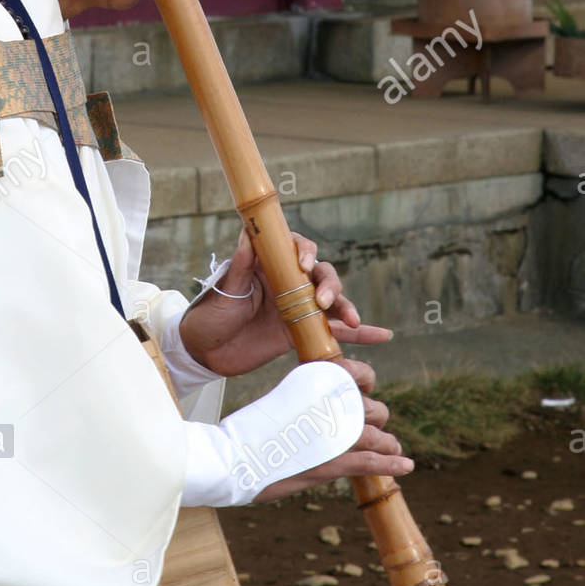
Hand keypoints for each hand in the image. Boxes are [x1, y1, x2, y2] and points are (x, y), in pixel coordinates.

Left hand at [178, 226, 392, 377]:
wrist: (204, 353)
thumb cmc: (209, 316)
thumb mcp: (224, 290)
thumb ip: (240, 265)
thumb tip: (247, 232)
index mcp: (269, 266)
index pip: (295, 249)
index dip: (306, 251)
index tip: (304, 264)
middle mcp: (287, 283)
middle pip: (320, 274)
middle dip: (329, 284)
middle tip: (323, 302)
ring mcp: (298, 307)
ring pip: (332, 300)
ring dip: (346, 307)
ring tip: (351, 319)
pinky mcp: (302, 332)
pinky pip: (335, 331)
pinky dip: (359, 333)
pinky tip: (382, 334)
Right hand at [251, 395, 412, 504]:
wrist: (235, 454)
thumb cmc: (251, 430)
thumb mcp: (282, 400)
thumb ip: (306, 399)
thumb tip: (317, 407)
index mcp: (320, 379)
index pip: (360, 375)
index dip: (365, 383)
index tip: (362, 392)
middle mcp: (335, 401)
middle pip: (373, 408)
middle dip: (375, 419)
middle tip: (370, 429)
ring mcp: (339, 431)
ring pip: (378, 436)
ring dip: (387, 443)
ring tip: (392, 448)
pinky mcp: (337, 461)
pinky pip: (374, 461)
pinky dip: (392, 464)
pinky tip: (406, 465)